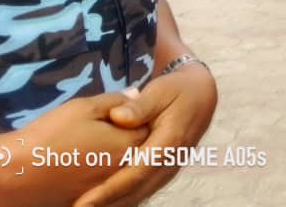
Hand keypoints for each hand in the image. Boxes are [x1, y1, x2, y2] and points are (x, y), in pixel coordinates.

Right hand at [6, 92, 148, 206]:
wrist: (16, 173)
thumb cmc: (51, 135)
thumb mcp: (83, 107)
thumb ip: (115, 101)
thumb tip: (137, 95)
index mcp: (126, 144)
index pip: (149, 127)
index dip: (142, 117)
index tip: (133, 111)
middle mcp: (124, 169)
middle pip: (141, 150)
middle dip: (135, 136)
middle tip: (121, 126)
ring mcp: (109, 188)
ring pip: (127, 169)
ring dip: (124, 157)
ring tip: (105, 145)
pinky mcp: (95, 199)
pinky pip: (111, 185)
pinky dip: (109, 175)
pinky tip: (94, 165)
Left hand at [72, 63, 217, 206]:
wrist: (201, 95)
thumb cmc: (177, 90)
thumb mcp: (160, 91)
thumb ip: (140, 106)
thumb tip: (117, 117)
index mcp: (170, 142)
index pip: (138, 172)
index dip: (111, 189)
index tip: (84, 202)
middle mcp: (171, 162)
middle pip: (137, 191)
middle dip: (107, 204)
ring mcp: (169, 169)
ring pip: (140, 195)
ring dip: (114, 204)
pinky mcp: (163, 172)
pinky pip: (142, 191)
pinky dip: (122, 198)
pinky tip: (103, 201)